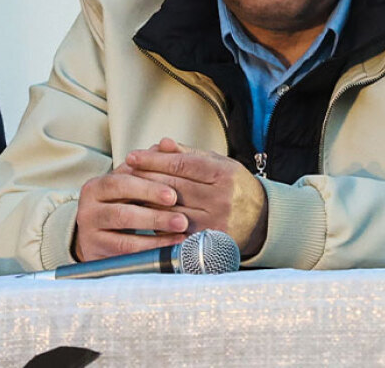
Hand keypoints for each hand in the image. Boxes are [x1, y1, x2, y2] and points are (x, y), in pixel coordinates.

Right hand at [74, 163, 188, 261]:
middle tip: (180, 214)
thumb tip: (166, 143)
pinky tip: (172, 242)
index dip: (148, 187)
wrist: (99, 237)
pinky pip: (126, 249)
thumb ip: (149, 164)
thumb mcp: (133, 184)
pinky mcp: (95, 251)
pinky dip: (152, 246)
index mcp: (97, 186)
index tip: (173, 194)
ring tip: (181, 227)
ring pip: (124, 229)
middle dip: (154, 211)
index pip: (121, 182)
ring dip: (156, 227)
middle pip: (122, 209)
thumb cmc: (123, 204)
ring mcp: (90, 231)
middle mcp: (88, 207)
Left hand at [125, 138, 268, 256]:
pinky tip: (143, 213)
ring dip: (145, 200)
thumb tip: (162, 143)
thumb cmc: (235, 188)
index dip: (154, 159)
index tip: (133, 156)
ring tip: (127, 192)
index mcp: (225, 174)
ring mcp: (213, 221)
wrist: (261, 220)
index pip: (182, 164)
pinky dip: (156, 221)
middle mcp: (221, 198)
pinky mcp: (206, 241)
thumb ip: (190, 154)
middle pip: (172, 186)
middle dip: (144, 177)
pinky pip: (172, 230)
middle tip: (124, 172)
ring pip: (168, 210)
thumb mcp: (220, 163)